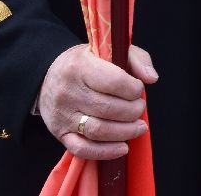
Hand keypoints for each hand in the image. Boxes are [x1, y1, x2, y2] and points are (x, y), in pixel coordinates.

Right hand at [37, 42, 156, 159]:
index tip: (139, 89)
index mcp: (81, 67)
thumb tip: (152, 78)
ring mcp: (63, 115)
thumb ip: (136, 59)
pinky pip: (82, 149)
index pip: (114, 82)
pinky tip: (122, 148)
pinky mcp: (59, 133)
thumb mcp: (110, 49)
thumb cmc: (88, 62)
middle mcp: (69, 92)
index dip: (134, 89)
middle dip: (133, 111)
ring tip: (139, 127)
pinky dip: (105, 152)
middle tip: (140, 108)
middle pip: (109, 109)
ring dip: (125, 132)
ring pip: (98, 130)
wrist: (48, 76)